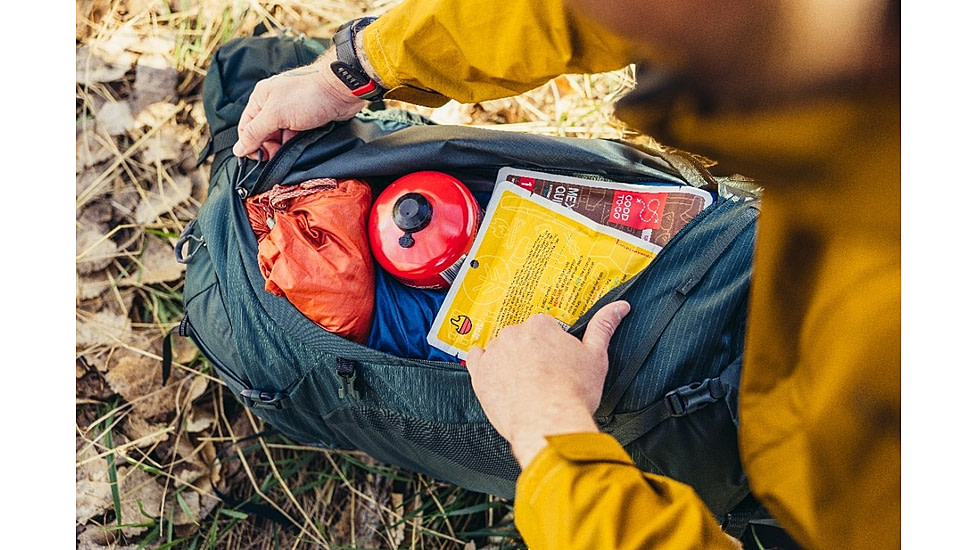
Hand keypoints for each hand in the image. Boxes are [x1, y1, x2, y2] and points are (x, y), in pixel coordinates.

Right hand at [232, 49, 366, 158]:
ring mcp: (290, 112)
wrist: (341, 90)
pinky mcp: (306, 119)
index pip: (246, 127)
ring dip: (284, 147)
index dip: (251, 145)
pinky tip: (302, 145)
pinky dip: (296, 143)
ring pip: (280, 137)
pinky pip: (295, 136)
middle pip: (263, 134)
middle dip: (269, 147)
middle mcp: (274, 104)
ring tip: (294, 147)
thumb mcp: (276, 114)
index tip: (262, 157)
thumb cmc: (308, 95)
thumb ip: (255, 132)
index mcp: (261, 98)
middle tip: (279, 155)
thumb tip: (238, 149)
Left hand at [465, 300, 630, 466]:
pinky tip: (497, 377)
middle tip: (543, 376)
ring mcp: (495, 352)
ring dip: (509, 361)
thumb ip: (604, 327)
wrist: (549, 423)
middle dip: (530, 353)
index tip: (556, 361)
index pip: (544, 327)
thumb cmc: (573, 394)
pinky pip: (476, 359)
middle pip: (522, 337)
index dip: (552, 346)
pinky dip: (484, 365)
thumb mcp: (596, 357)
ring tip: (524, 384)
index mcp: (541, 325)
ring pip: (501, 349)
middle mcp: (514, 332)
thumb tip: (619, 307)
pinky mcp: (479, 372)